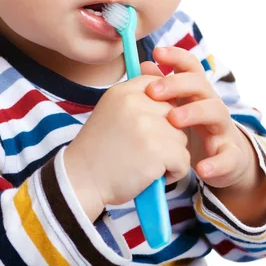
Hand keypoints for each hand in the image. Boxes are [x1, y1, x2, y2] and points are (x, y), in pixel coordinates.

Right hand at [64, 74, 189, 221]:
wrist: (82, 180)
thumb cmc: (99, 150)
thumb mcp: (111, 111)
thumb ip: (136, 100)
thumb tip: (170, 97)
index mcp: (123, 91)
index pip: (159, 85)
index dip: (160, 108)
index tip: (146, 126)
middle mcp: (136, 102)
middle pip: (175, 113)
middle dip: (166, 134)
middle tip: (143, 150)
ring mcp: (148, 125)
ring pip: (181, 137)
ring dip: (170, 155)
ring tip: (146, 163)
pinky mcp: (158, 150)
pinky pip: (183, 160)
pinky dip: (173, 173)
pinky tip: (151, 175)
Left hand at [140, 46, 255, 191]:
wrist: (224, 160)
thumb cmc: (192, 129)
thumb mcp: (176, 107)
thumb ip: (162, 87)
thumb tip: (145, 64)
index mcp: (196, 91)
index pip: (190, 66)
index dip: (176, 56)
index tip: (157, 52)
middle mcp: (211, 103)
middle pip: (200, 83)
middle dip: (177, 84)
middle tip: (153, 91)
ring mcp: (222, 128)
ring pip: (216, 111)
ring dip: (195, 112)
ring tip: (173, 120)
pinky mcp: (231, 154)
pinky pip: (228, 156)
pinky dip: (217, 163)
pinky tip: (201, 169)